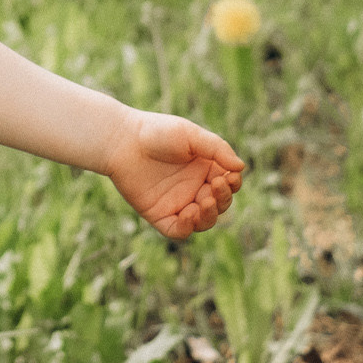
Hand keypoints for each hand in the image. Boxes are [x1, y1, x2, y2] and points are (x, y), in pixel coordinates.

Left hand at [103, 110, 245, 238]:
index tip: (228, 177)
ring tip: (202, 201)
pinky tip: (188, 214)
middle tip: (214, 186)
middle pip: (220, 204)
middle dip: (222, 199)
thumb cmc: (157, 132)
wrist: (121, 140)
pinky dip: (187, 227)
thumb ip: (217, 149)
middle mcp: (194, 188)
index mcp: (205, 169)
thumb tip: (241, 168)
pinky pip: (179, 231)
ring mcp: (178, 203)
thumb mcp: (191, 135)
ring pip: (204, 221)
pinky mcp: (160, 214)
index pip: (228, 184)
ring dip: (209, 216)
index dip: (232, 185)